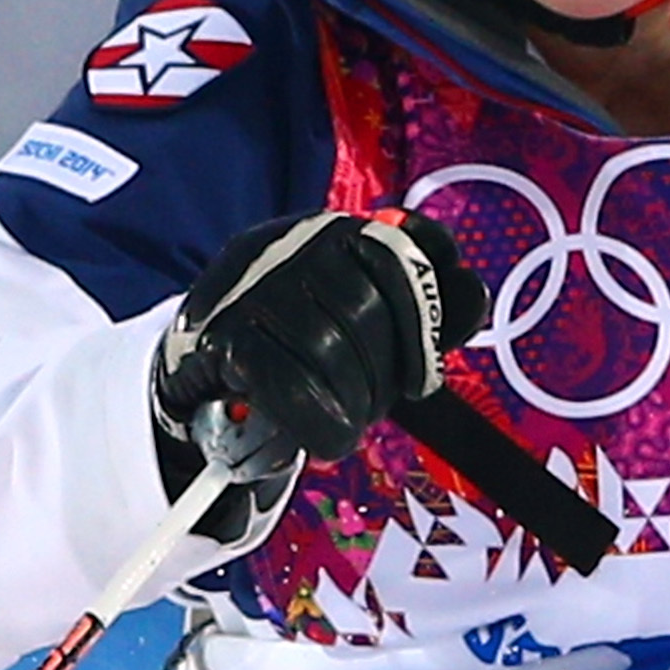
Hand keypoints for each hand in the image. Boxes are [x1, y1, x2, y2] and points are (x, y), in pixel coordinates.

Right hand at [151, 212, 467, 506]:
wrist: (197, 366)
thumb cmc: (292, 342)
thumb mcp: (357, 316)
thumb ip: (419, 309)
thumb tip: (471, 294)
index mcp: (339, 230)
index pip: (408, 252)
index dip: (426, 318)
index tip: (422, 377)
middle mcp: (297, 241)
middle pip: (370, 310)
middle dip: (382, 377)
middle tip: (370, 409)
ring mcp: (254, 283)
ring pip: (330, 349)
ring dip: (350, 405)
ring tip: (344, 424)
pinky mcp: (221, 333)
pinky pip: (288, 384)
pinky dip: (317, 424)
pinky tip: (323, 439)